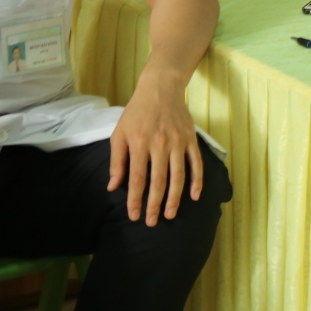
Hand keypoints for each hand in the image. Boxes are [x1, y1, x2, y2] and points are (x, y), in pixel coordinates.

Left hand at [109, 68, 202, 225]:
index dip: (135, 200)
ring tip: (171, 214)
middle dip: (155, 204)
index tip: (133, 216)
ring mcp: (178, 142)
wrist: (161, 89)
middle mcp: (160, 145)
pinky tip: (194, 196)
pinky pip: (196, 164)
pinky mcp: (190, 140)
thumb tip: (113, 187)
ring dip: (175, 198)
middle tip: (152, 222)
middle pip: (158, 181)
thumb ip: (116, 161)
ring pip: (178, 176)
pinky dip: (197, 181)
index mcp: (139, 144)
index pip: (137, 178)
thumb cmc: (136, 113)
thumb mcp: (119, 133)